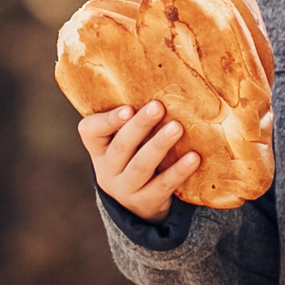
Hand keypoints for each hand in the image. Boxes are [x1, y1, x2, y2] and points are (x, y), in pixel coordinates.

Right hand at [80, 103, 273, 218]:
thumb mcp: (125, 142)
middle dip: (139, 126)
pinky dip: (178, 171)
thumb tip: (163, 77)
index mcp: (98, 148)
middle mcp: (107, 169)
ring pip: (141, 165)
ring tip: (177, 128)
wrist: (138, 207)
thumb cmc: (135, 158)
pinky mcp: (147, 203)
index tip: (127, 108)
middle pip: (121, 146)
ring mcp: (125, 189)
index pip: (90, 131)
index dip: (108, 120)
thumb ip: (133, 119)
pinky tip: (194, 157)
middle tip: (158, 106)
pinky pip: (163, 186)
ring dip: (159, 145)